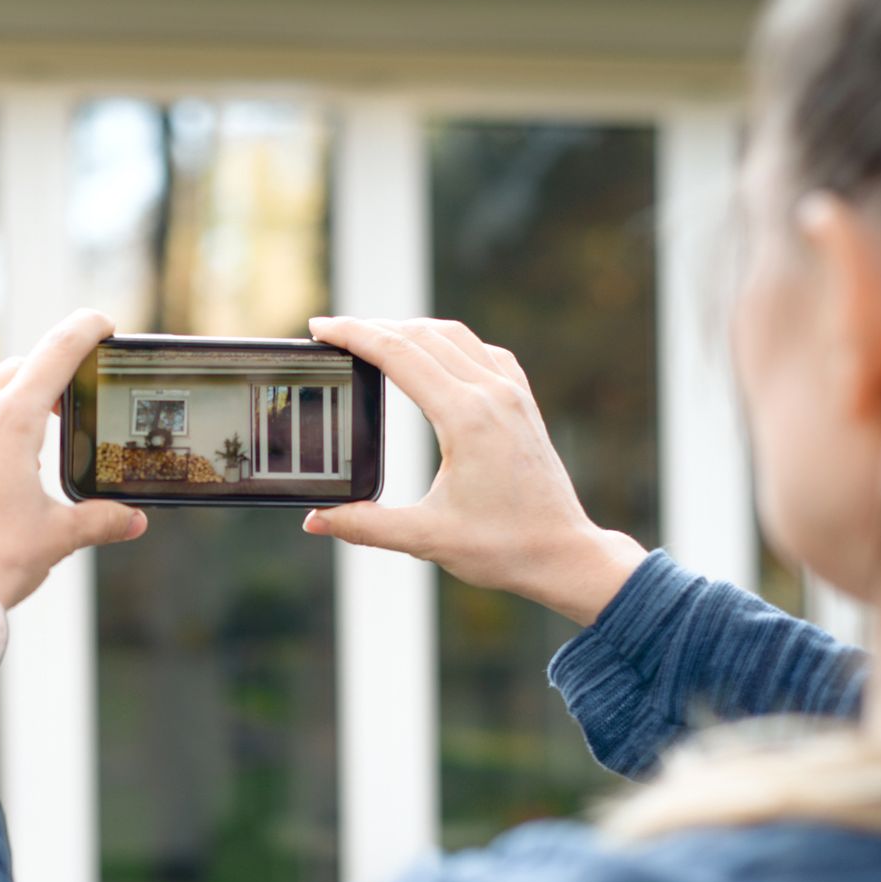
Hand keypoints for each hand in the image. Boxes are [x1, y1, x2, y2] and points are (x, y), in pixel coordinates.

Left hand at [0, 309, 147, 608]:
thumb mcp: (58, 537)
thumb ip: (101, 519)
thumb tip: (132, 520)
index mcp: (10, 420)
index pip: (57, 352)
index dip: (85, 331)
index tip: (101, 325)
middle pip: (15, 373)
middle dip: (44, 383)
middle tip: (64, 411)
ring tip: (15, 465)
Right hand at [302, 316, 644, 625]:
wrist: (564, 554)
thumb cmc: (503, 547)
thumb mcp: (426, 538)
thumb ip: (365, 525)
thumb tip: (316, 520)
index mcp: (466, 417)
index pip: (399, 355)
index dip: (354, 335)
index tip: (320, 327)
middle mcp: (492, 393)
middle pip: (422, 335)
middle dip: (372, 327)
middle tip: (333, 331)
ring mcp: (512, 393)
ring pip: (454, 335)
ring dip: (409, 329)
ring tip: (373, 337)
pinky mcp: (523, 402)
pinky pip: (482, 351)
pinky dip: (447, 342)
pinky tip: (433, 354)